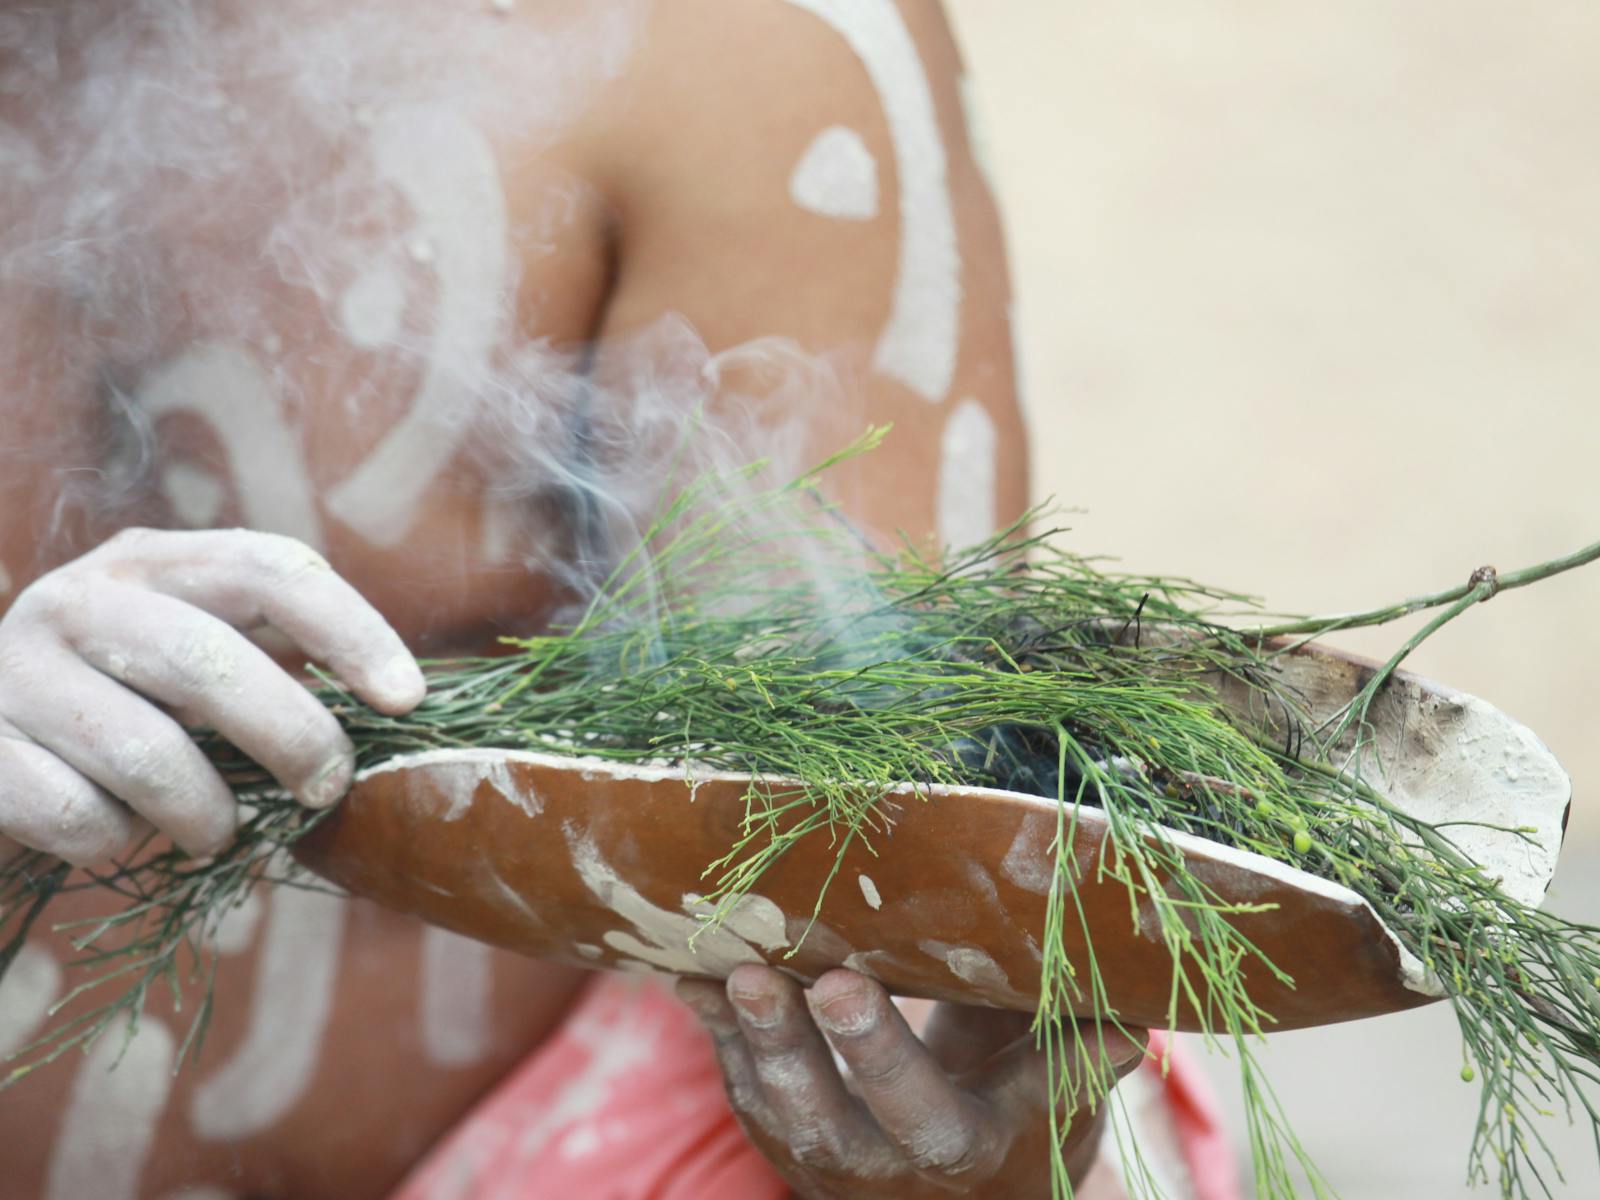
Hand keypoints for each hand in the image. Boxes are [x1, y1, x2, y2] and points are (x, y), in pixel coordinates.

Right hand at [0, 528, 424, 864]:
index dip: (350, 630)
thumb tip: (392, 713)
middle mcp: (76, 597)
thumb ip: (269, 667)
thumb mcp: (192, 667)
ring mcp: (12, 669)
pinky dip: (115, 841)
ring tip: (216, 830)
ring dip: (205, 813)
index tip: (407, 698)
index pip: (269, 567)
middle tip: (327, 788)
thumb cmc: (123, 713)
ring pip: (147, 753)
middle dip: (291, 736)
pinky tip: (117, 831)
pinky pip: (75, 813)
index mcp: (152, 561)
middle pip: (211, 660)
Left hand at [678, 964, 1145, 1198]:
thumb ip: (1080, 1053)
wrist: (964, 1192)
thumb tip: (1134, 1005)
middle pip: (825, 1118)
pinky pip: (741, 1087)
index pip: (920, 1110)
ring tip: (717, 966)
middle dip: (788, 1045)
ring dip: (740, 1037)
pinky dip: (714, 1032)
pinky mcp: (783, 1132)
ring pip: (772, 1107)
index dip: (876, 1051)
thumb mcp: (1062, 1096)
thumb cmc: (1026, 1120)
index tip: (840, 981)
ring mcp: (824, 1155)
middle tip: (756, 974)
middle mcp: (883, 1166)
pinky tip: (691, 973)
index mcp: (963, 1148)